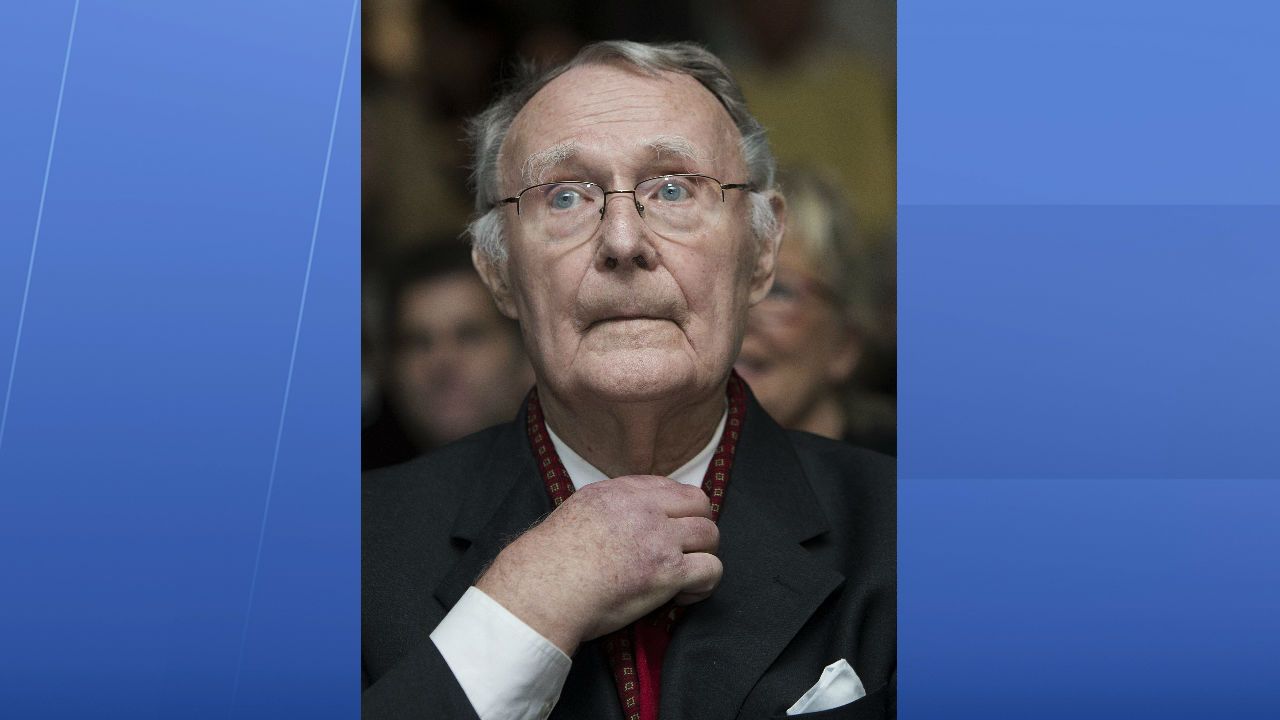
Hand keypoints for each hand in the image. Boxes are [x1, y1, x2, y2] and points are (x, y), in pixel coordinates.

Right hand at [475, 475, 721, 654]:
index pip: (671, 487)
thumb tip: (626, 512)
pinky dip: (704, 585)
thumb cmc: (551, 560)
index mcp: (621, 491)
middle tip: (683, 550)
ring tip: (683, 575)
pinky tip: (684, 594)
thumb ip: (611, 504)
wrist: (544, 588)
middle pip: (700, 504)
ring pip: (710, 535)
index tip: (671, 529)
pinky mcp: (668, 571)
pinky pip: (711, 569)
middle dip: (698, 526)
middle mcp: (645, 509)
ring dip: (702, 555)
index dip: (679, 509)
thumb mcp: (579, 509)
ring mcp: (659, 539)